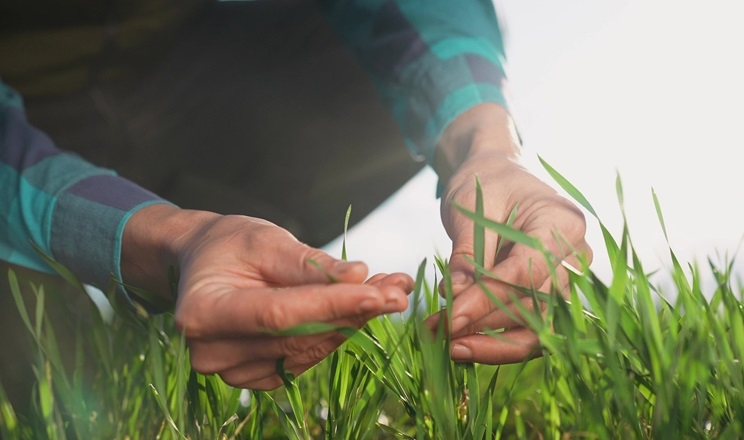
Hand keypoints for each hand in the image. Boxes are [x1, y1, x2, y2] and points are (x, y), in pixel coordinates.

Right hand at [122, 206, 411, 389]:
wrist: (207, 264)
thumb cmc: (231, 244)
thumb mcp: (265, 240)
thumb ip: (307, 264)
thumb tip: (357, 276)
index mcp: (203, 313)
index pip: (280, 315)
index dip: (331, 305)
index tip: (377, 292)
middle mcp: (212, 352)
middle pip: (298, 336)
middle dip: (354, 310)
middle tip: (399, 288)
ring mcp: (233, 371)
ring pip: (309, 350)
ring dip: (354, 321)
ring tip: (390, 291)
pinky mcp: (256, 377)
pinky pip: (306, 358)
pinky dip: (337, 333)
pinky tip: (363, 308)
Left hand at [428, 104, 592, 363]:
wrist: (498, 175)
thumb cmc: (486, 183)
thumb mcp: (470, 209)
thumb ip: (467, 256)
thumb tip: (456, 301)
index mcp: (562, 223)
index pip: (526, 273)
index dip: (488, 300)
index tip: (450, 318)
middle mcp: (575, 256)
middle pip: (535, 307)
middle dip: (484, 326)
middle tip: (438, 332)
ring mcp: (567, 279)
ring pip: (536, 328)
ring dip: (490, 342)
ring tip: (445, 342)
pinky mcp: (550, 296)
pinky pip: (530, 329)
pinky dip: (498, 341)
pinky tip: (463, 345)